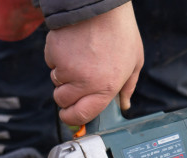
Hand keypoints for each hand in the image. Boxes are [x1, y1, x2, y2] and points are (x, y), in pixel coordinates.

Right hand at [44, 2, 143, 125]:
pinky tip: (72, 46)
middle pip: (62, 101)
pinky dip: (58, 59)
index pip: (81, 115)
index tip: (71, 116)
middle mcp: (84, 82)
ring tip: (79, 58)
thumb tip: (124, 105)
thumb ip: (128, 87)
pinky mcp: (53, 53)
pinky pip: (51, 64)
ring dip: (63, 76)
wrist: (100, 5)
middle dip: (66, 96)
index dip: (73, 118)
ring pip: (56, 82)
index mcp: (105, 88)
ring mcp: (66, 68)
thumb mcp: (134, 61)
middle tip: (76, 84)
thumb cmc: (121, 31)